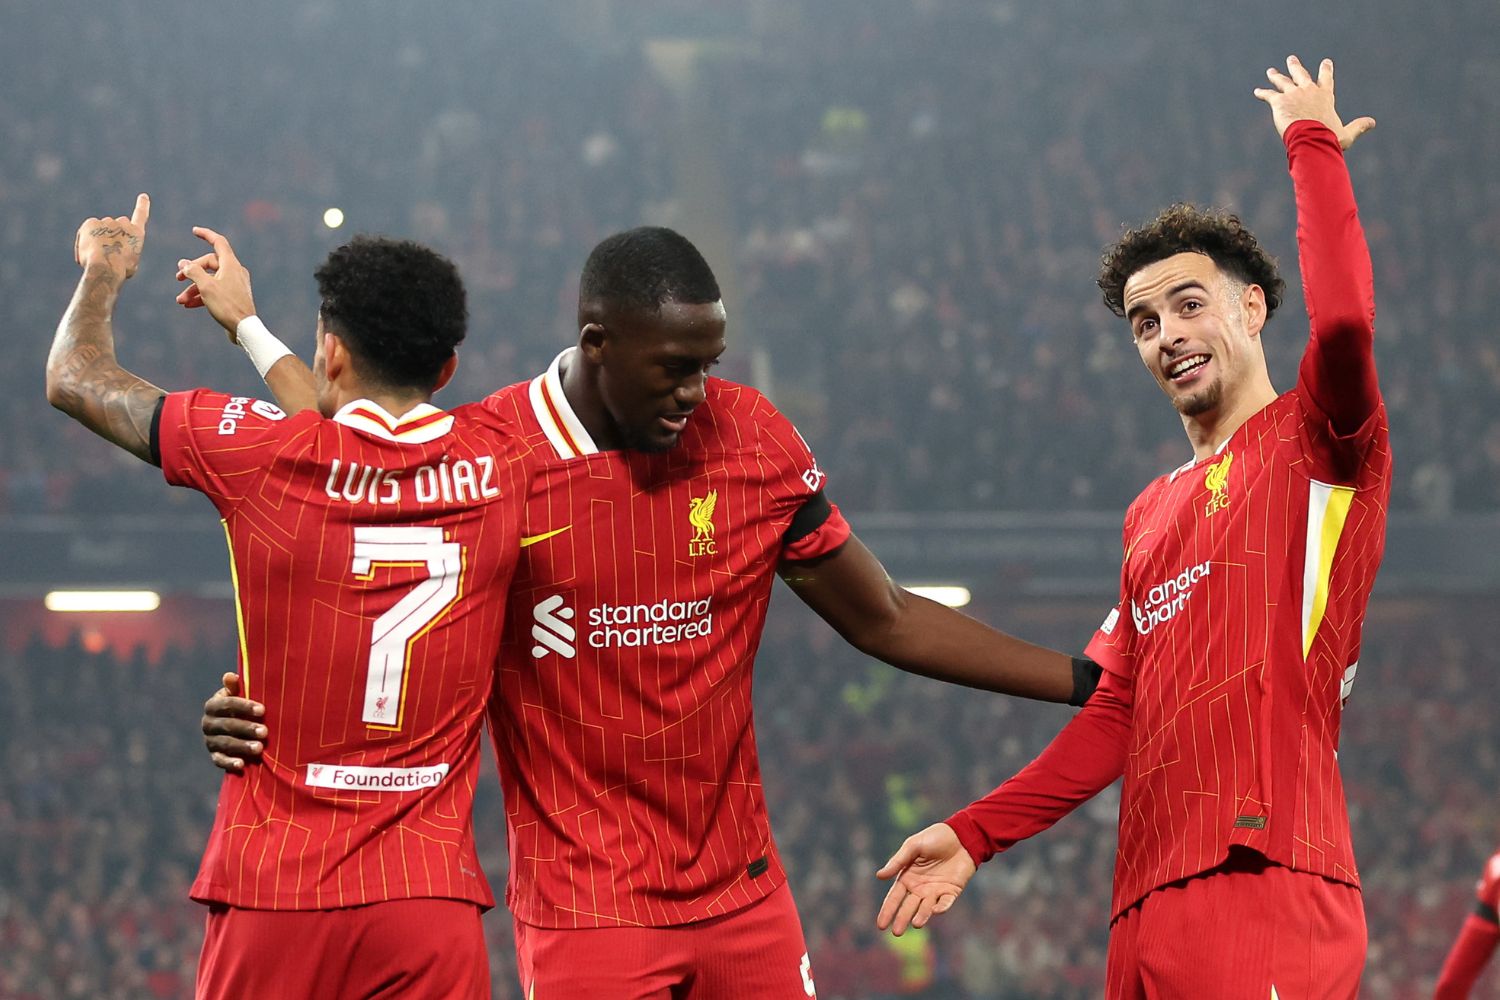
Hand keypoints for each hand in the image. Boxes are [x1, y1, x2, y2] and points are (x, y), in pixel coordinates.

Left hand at [74, 194, 149, 278]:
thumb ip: (125, 252)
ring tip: (97, 255)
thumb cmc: (120, 270)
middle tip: (108, 250)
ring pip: (101, 229)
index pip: (141, 215)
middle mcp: (123, 223)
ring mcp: (106, 221)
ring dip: (99, 239)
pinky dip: (86, 239)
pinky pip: (88, 230)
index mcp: (137, 234)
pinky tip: (88, 251)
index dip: (142, 205)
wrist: (106, 266)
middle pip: (117, 225)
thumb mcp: (130, 263)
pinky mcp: (91, 222)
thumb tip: (114, 250)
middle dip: (113, 234)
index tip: (143, 196)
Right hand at [176, 227, 256, 338]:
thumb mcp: (206, 286)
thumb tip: (184, 263)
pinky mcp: (233, 297)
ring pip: (210, 280)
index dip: (206, 235)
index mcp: (230, 264)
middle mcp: (234, 272)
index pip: (218, 242)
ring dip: (193, 288)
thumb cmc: (227, 306)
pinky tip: (188, 305)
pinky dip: (202, 296)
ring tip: (180, 300)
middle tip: (178, 279)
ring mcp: (235, 284)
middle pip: (209, 264)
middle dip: (192, 271)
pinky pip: (215, 292)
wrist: (244, 329)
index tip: (194, 230)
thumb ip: (193, 272)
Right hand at [202, 671, 267, 771]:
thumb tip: (230, 676)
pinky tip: (242, 764)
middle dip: (247, 728)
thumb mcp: (240, 696)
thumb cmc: (243, 707)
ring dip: (242, 746)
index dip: (244, 706)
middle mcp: (208, 723)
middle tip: (265, 732)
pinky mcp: (215, 755)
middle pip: (227, 725)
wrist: (238, 728)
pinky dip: (230, 763)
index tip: (262, 710)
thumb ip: (236, 687)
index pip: (226, 704)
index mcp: (213, 705)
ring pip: (225, 743)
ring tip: (259, 748)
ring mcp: (210, 740)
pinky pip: (219, 760)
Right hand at [875, 822, 976, 935]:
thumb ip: (898, 861)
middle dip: (902, 919)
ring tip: (915, 924)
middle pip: (908, 906)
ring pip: (926, 908)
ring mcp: (935, 891)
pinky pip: (945, 903)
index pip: (895, 897)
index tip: (881, 925)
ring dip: (921, 916)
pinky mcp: (951, 891)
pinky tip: (935, 910)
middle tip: (897, 932)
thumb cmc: (935, 837)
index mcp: (907, 877)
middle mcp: (919, 888)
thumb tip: (879, 876)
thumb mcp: (913, 846)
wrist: (961, 835)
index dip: (888, 910)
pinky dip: (941, 908)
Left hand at [1254, 55, 1374, 150]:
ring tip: (1271, 71)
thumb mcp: (1347, 133)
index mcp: (1325, 96)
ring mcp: (1293, 94)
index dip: (1325, 70)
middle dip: (1296, 66)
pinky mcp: (1279, 101)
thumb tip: (1373, 122)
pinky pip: (1269, 95)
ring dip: (1276, 76)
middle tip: (1291, 59)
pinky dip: (1262, 93)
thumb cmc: (1329, 138)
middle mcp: (1309, 90)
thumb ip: (1358, 126)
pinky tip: (1257, 92)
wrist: (1311, 138)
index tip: (1325, 61)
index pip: (1326, 79)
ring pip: (1283, 81)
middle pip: (1301, 74)